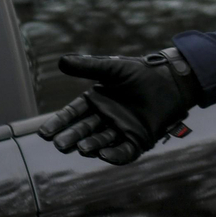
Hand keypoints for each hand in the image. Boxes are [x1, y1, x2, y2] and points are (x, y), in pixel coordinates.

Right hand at [37, 49, 200, 164]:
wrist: (170, 81)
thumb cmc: (141, 72)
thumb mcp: (113, 67)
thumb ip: (88, 66)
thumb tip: (61, 61)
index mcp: (97, 100)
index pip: (73, 114)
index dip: (60, 123)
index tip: (45, 133)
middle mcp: (105, 117)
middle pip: (84, 130)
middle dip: (71, 137)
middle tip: (59, 144)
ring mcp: (121, 130)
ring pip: (100, 141)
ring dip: (90, 145)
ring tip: (81, 147)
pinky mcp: (138, 140)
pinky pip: (123, 152)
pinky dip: (113, 155)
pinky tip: (103, 155)